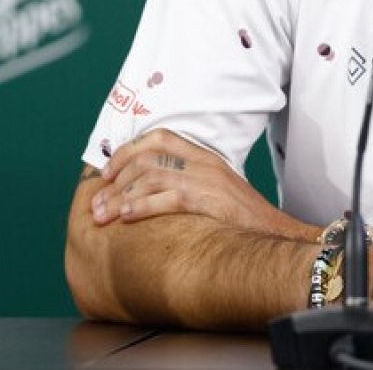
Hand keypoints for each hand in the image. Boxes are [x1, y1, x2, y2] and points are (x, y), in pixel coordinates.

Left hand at [90, 128, 316, 240]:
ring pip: (150, 177)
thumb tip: (147, 194)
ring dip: (120, 197)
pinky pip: (167, 197)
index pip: (158, 138)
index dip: (127, 152)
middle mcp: (203, 162)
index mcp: (203, 155)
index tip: (106, 172)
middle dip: (115, 181)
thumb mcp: (215, 191)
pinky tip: (126, 218)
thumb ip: (186, 183)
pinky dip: (141, 206)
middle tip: (96, 203)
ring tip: (102, 216)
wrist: (276, 234)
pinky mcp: (208, 199)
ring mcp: (206, 179)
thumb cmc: (243, 220)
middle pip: (147, 159)